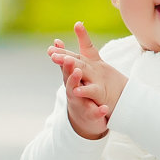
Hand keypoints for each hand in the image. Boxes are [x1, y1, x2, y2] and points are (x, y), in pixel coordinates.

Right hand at [48, 22, 127, 139]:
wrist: (83, 119)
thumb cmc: (78, 93)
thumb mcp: (72, 75)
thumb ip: (67, 59)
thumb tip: (56, 40)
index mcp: (70, 80)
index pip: (65, 66)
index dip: (61, 55)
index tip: (58, 44)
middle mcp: (72, 91)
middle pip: (68, 79)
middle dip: (68, 70)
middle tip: (69, 60)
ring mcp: (80, 103)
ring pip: (76, 96)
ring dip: (78, 89)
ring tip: (79, 85)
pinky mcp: (90, 115)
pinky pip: (94, 113)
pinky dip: (98, 111)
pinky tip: (104, 109)